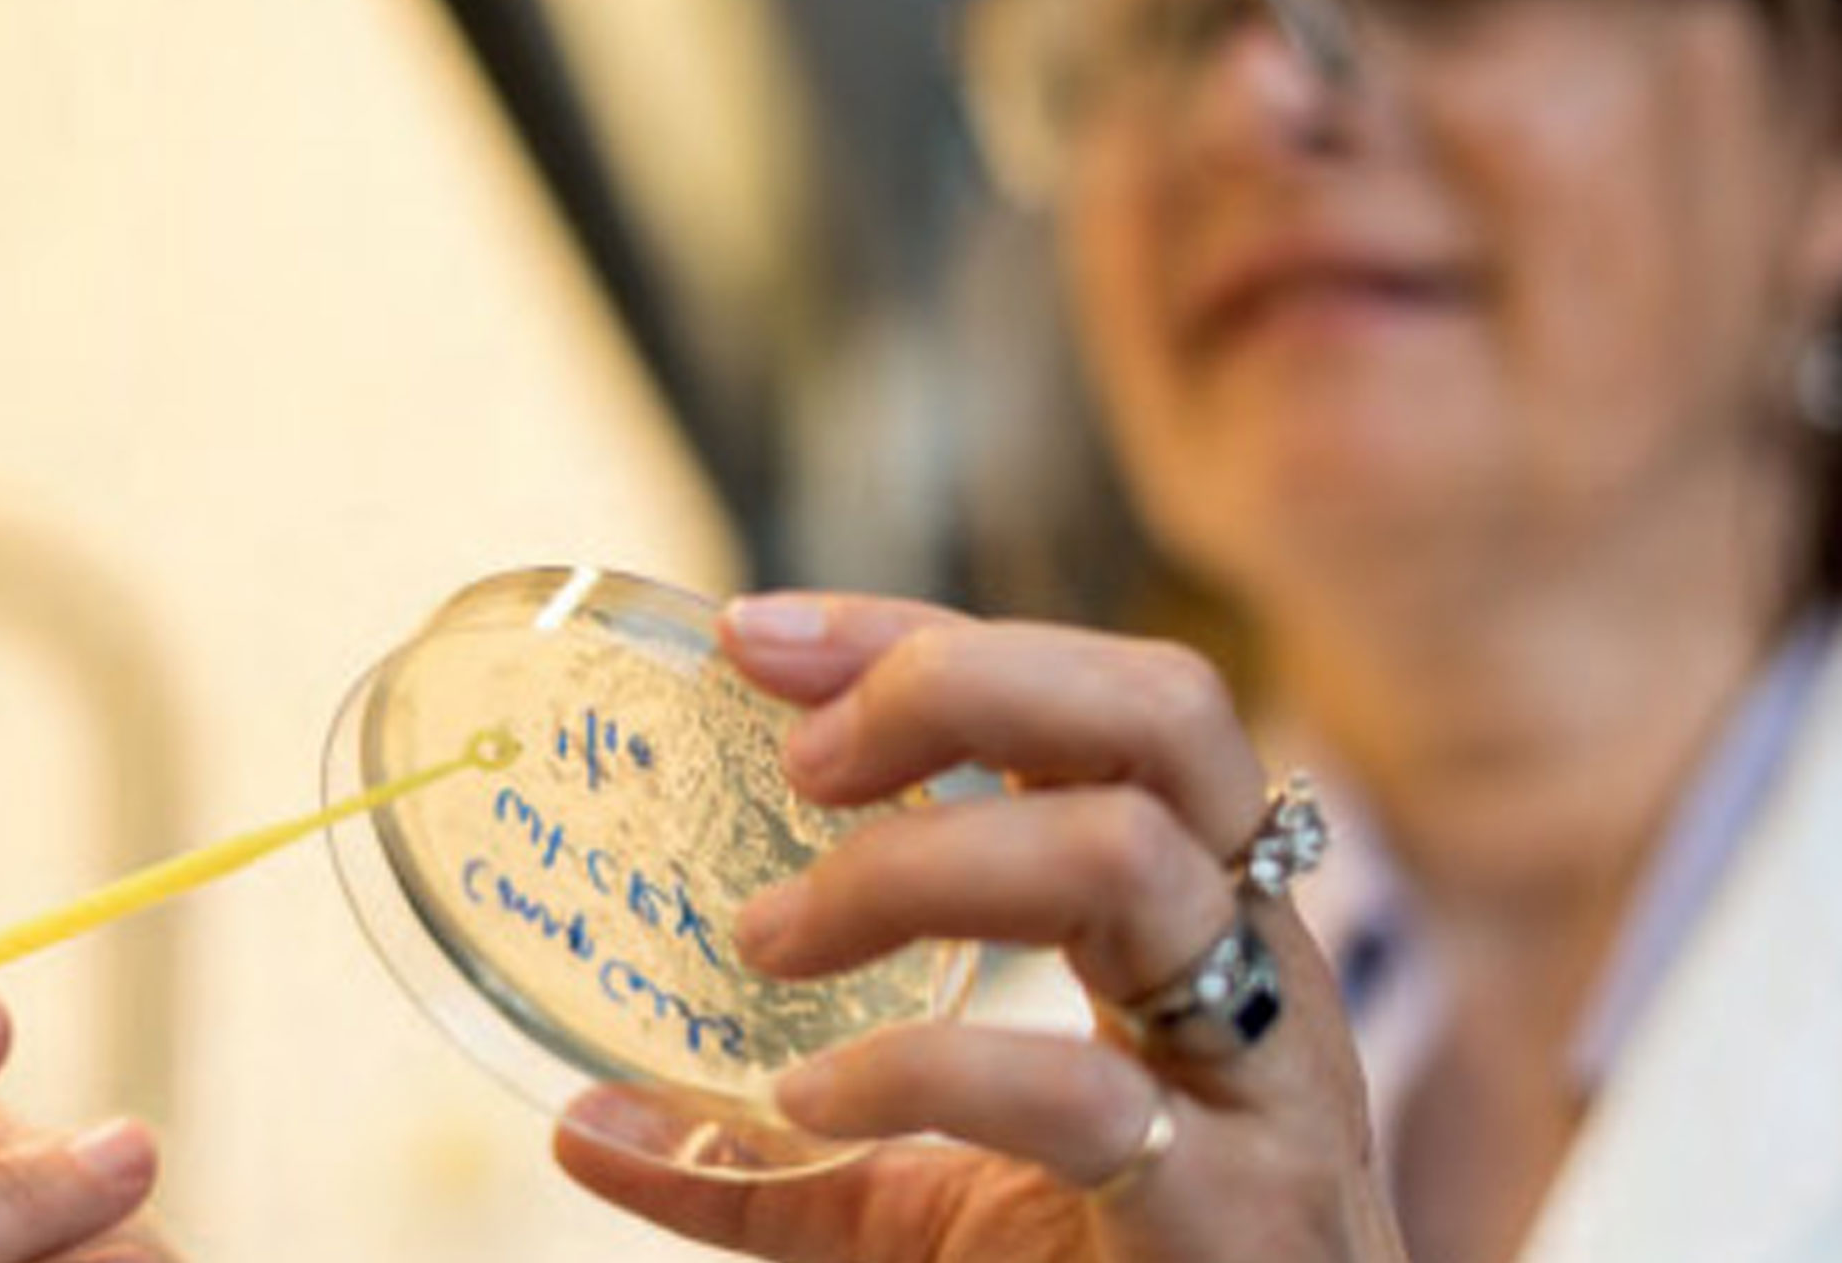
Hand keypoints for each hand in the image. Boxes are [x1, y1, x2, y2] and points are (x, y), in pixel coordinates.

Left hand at [556, 594, 1405, 1262]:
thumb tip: (577, 1126)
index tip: (751, 635)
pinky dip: (926, 1073)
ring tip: (772, 938)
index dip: (923, 638)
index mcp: (1203, 920)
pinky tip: (818, 1102)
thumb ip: (772, 1164)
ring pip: (1132, 860)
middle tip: (799, 763)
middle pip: (1165, 713)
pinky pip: (1088, 1095)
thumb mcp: (929, 1211)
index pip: (1088, 701)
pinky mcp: (1234, 1214)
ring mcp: (1264, 1083)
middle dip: (965, 683)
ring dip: (921, 865)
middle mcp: (1257, 964)